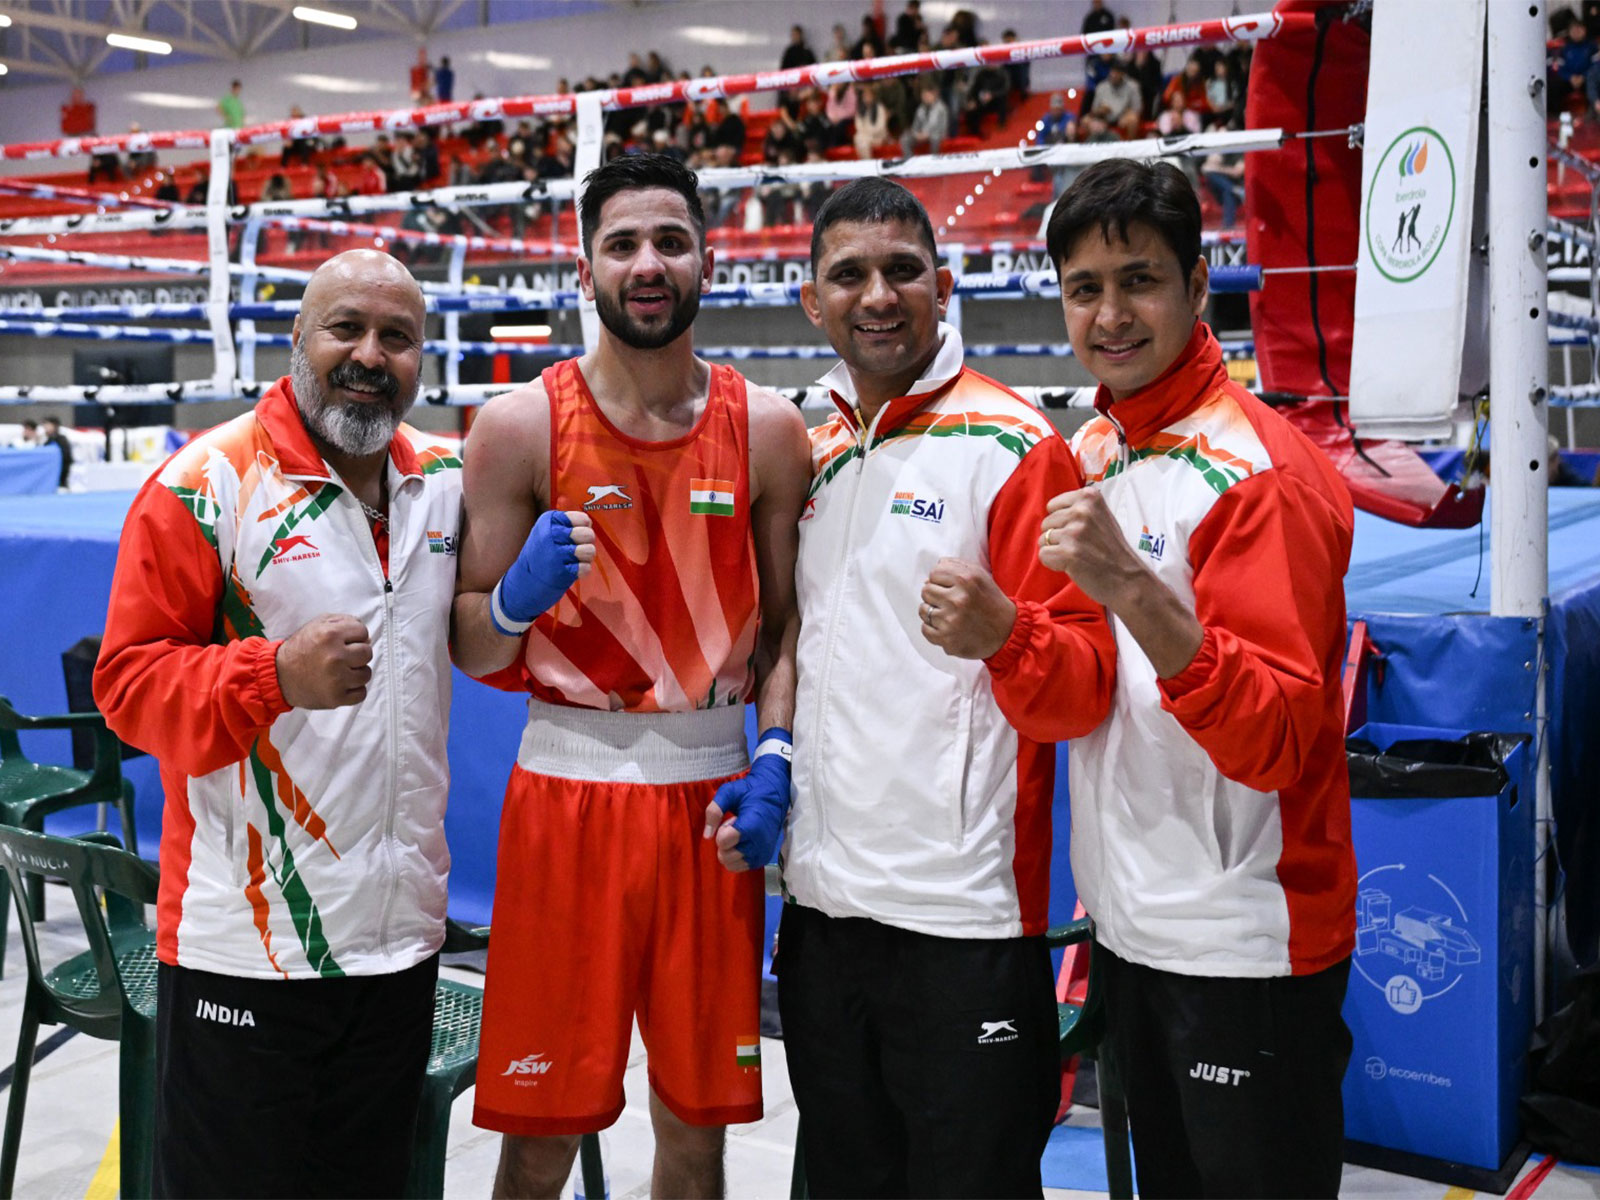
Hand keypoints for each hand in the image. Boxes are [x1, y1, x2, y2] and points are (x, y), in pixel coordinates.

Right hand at [276, 614, 372, 708]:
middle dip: (356, 654)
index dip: (355, 637)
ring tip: (339, 671)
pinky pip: (361, 693)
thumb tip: (367, 637)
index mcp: (330, 635)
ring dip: (356, 673)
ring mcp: (337, 679)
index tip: (344, 642)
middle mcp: (335, 657)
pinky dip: (353, 690)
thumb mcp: (318, 624)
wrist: (279, 675)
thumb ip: (345, 622)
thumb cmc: (301, 648)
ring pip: (366, 674)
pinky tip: (341, 684)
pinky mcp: (336, 698)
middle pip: (367, 653)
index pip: (363, 632)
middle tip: (341, 658)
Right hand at [491, 509, 596, 632]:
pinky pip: (586, 568)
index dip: (584, 527)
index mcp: (547, 521)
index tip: (572, 534)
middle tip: (576, 548)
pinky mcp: (561, 572)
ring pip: (590, 550)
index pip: (582, 519)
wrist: (524, 582)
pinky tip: (570, 570)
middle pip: (588, 534)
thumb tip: (589, 523)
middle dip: (587, 542)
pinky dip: (582, 571)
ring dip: (586, 557)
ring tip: (574, 560)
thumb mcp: (546, 532)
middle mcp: (550, 535)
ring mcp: (555, 554)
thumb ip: (568, 524)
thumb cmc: (541, 554)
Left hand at [702, 729, 791, 871]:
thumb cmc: (751, 792)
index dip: (722, 830)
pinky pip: (740, 867)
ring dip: (730, 850)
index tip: (734, 818)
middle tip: (736, 826)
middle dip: (725, 841)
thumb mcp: (728, 792)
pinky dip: (736, 857)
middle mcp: (758, 844)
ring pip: (731, 864)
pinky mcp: (763, 859)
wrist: (776, 795)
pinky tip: (745, 842)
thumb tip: (706, 835)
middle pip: (725, 856)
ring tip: (741, 834)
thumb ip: (714, 811)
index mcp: (751, 827)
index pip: (723, 842)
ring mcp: (762, 853)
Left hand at [918, 557, 1016, 659]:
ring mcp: (951, 621)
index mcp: (966, 580)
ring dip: (933, 612)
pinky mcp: (946, 639)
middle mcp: (958, 599)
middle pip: (926, 590)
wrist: (1007, 632)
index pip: (934, 573)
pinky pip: (925, 629)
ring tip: (949, 615)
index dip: (941, 580)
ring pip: (923, 610)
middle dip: (936, 595)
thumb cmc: (991, 602)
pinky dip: (933, 628)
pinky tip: (947, 627)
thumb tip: (929, 576)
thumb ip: (954, 566)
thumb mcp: (980, 575)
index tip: (951, 587)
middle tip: (951, 602)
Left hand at [1039, 486, 1149, 607]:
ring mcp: (1075, 531)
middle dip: (1058, 537)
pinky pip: (1043, 555)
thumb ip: (1079, 509)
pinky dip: (1053, 563)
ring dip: (1056, 551)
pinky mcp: (1068, 552)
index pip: (1052, 506)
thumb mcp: (1101, 516)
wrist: (1128, 578)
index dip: (1062, 523)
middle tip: (1081, 547)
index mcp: (1089, 497)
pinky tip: (1073, 565)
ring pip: (1043, 539)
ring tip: (1078, 556)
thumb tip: (1050, 510)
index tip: (1080, 533)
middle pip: (1046, 523)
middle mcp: (1081, 510)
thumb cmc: (1112, 550)